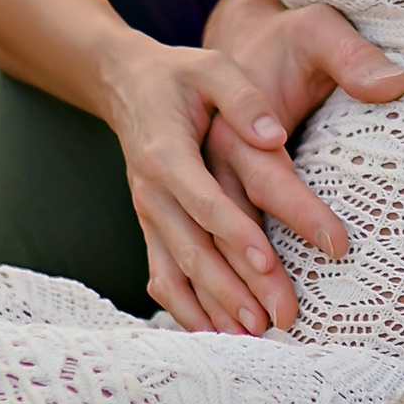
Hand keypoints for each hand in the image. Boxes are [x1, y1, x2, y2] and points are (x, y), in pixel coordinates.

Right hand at [99, 35, 319, 335]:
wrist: (127, 87)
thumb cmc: (180, 76)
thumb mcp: (211, 67)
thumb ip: (242, 98)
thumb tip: (272, 136)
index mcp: (166, 153)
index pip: (202, 200)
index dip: (234, 231)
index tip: (267, 260)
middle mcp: (151, 192)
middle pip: (195, 249)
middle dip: (235, 287)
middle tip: (276, 317)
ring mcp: (148, 216)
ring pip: (178, 273)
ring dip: (213, 308)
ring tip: (253, 336)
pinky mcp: (152, 230)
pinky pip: (165, 278)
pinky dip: (189, 310)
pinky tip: (219, 335)